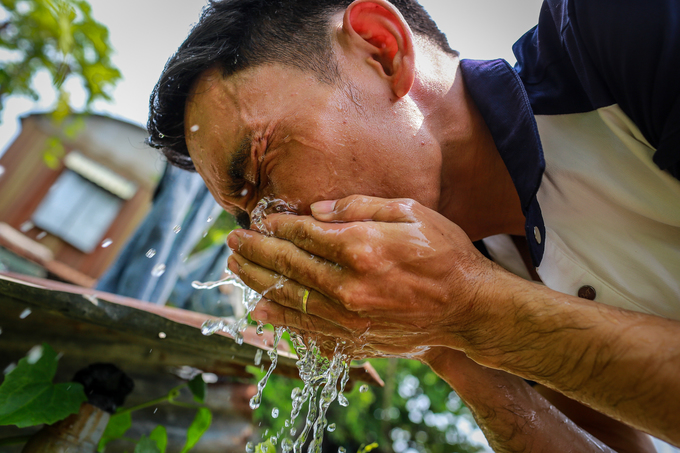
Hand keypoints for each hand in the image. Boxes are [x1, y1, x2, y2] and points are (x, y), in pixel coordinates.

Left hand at [227, 195, 497, 357]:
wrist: (470, 308)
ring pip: (289, 299)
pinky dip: (281, 319)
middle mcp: (348, 286)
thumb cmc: (445, 254)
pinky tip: (261, 308)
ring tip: (234, 268)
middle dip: (255, 251)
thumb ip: (359, 207)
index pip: (303, 234)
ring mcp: (350, 319)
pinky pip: (308, 330)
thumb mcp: (410, 212)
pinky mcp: (355, 340)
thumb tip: (313, 211)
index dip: (277, 226)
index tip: (261, 220)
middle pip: (287, 266)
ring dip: (257, 282)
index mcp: (361, 248)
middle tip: (232, 241)